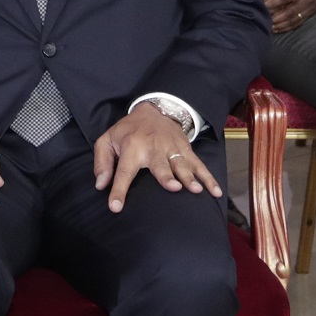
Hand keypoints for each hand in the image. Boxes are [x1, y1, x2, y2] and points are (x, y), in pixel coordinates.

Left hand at [93, 101, 222, 211]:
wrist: (154, 109)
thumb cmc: (128, 130)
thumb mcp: (107, 140)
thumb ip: (102, 162)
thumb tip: (101, 185)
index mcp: (132, 148)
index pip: (123, 172)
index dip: (118, 189)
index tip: (115, 206)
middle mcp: (153, 148)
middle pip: (160, 166)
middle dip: (166, 176)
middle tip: (173, 187)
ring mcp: (172, 149)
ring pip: (181, 164)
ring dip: (188, 176)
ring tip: (194, 189)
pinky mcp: (185, 150)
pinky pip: (198, 165)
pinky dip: (208, 178)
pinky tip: (214, 191)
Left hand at [262, 0, 315, 33]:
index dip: (275, 2)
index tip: (265, 5)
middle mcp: (304, 2)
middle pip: (289, 12)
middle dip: (277, 18)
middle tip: (266, 20)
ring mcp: (307, 10)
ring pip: (293, 20)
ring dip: (281, 25)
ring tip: (270, 27)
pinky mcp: (308, 15)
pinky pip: (298, 24)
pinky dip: (287, 28)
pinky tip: (279, 29)